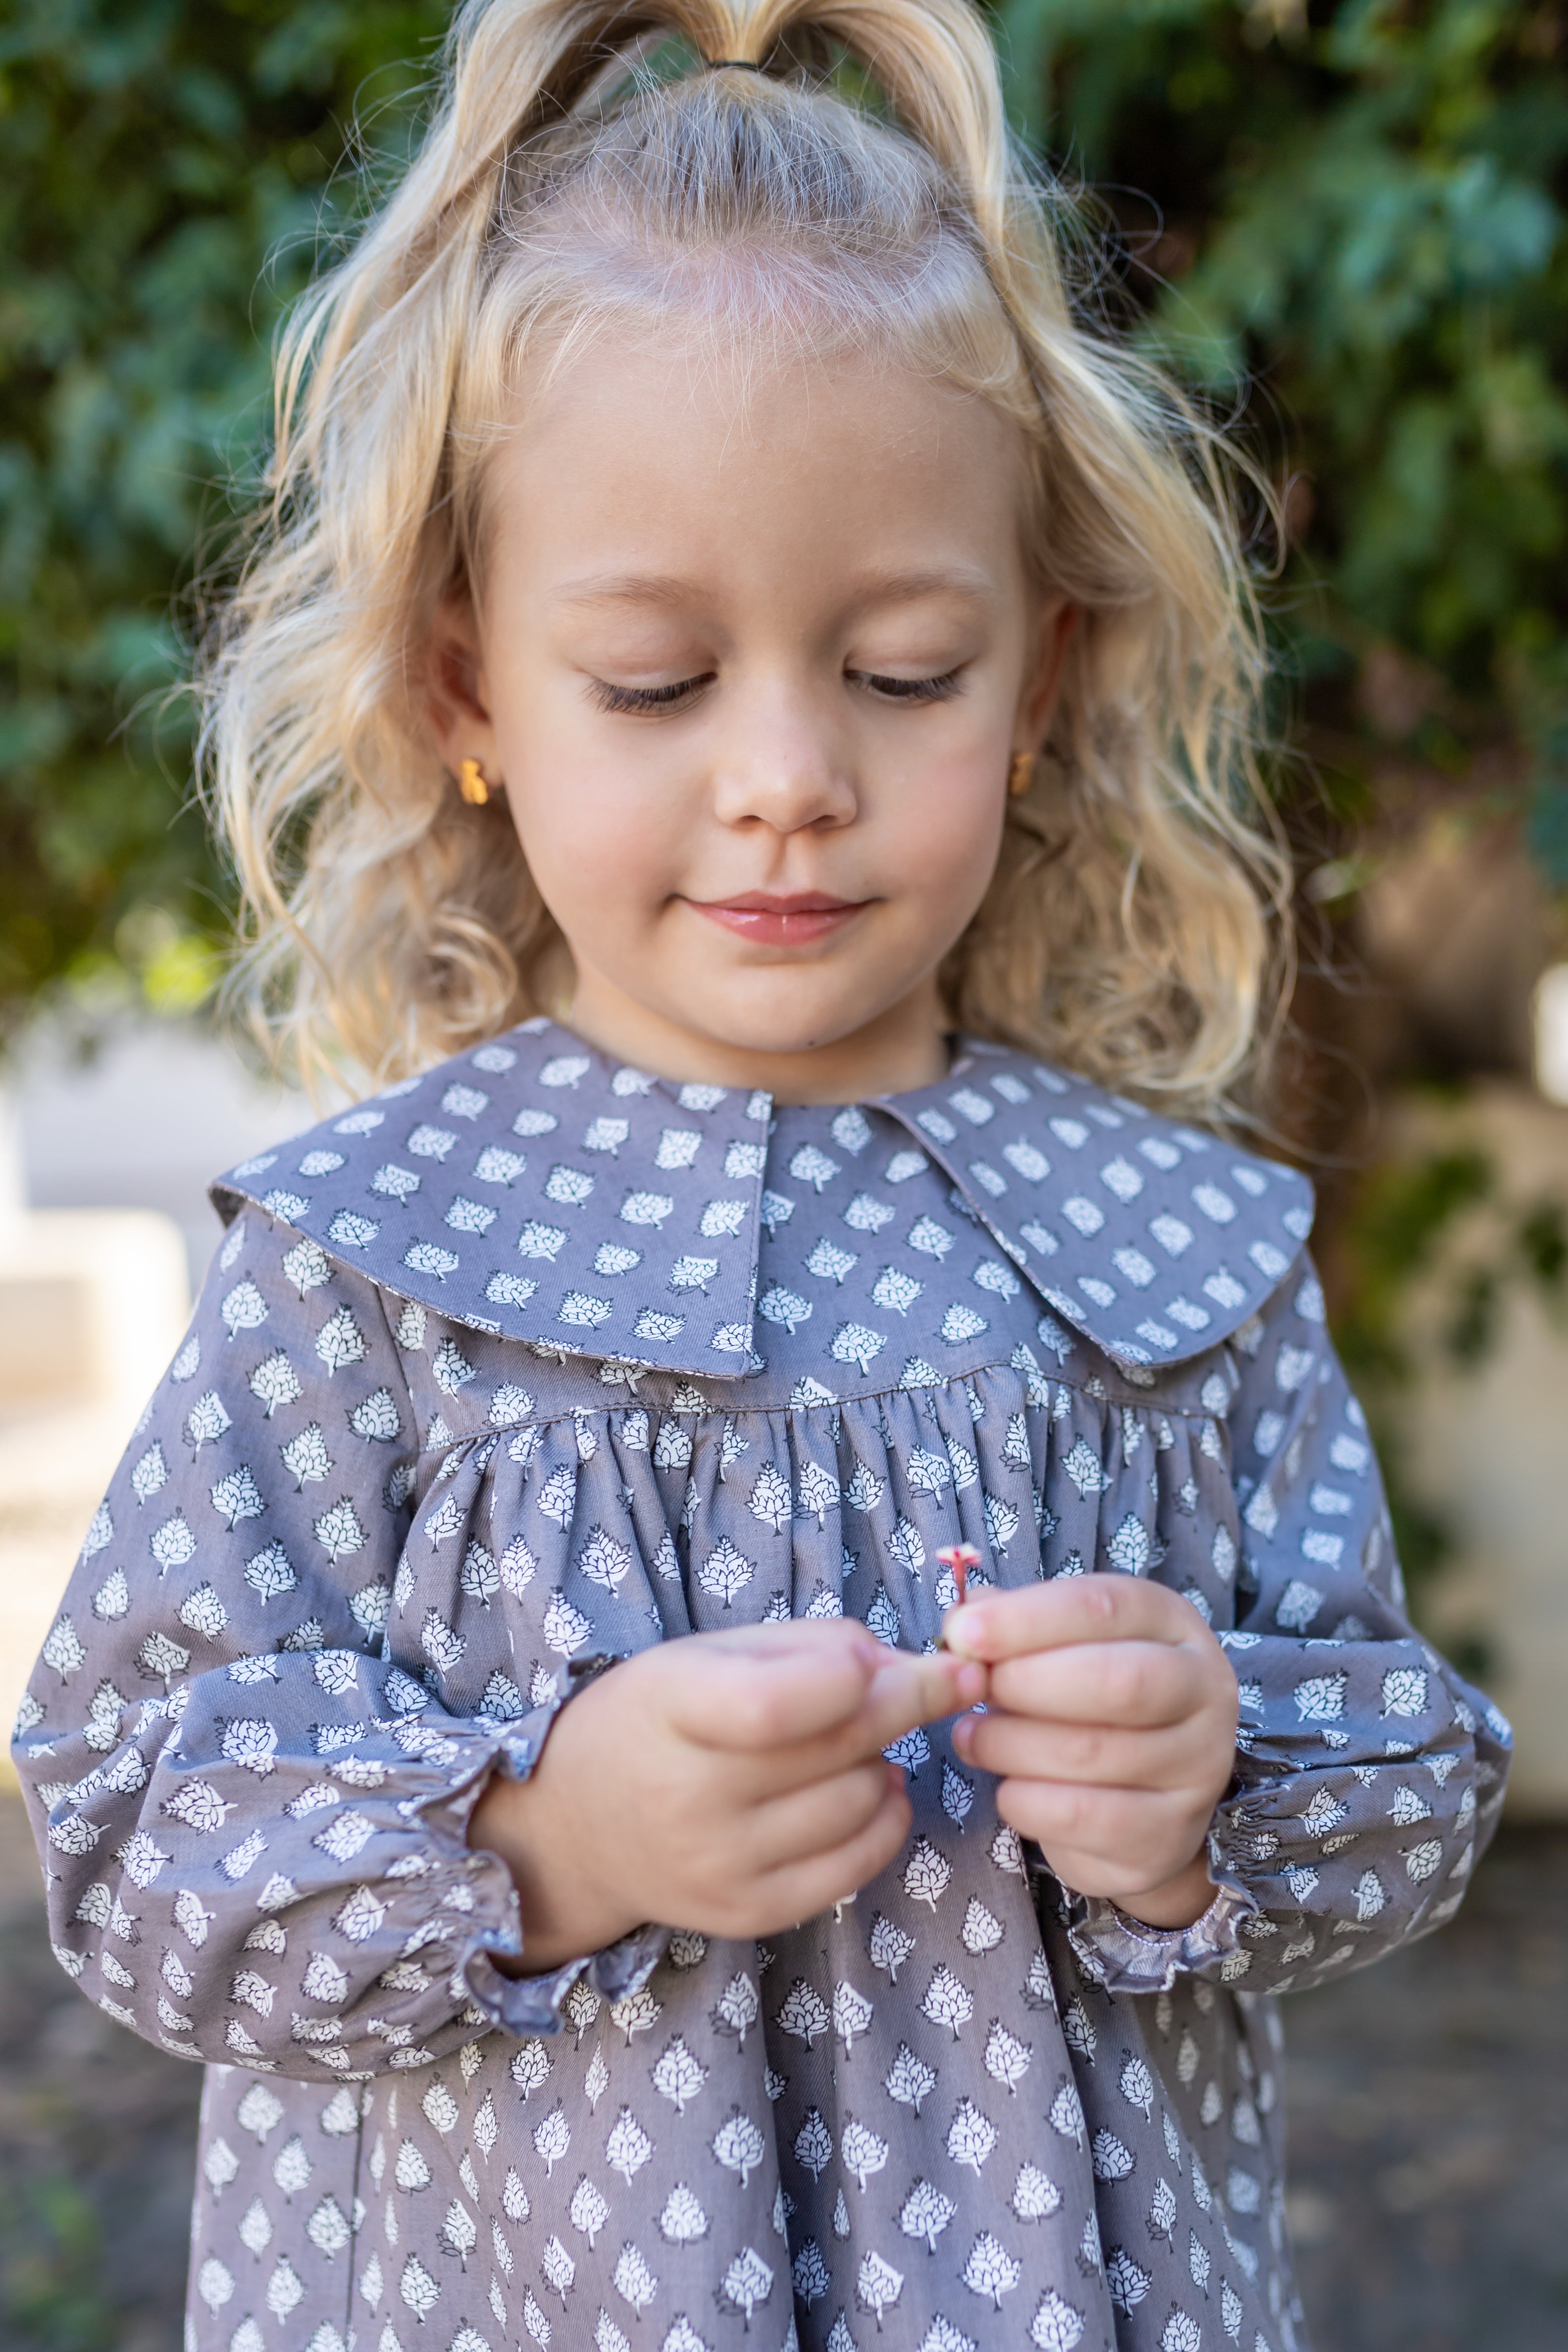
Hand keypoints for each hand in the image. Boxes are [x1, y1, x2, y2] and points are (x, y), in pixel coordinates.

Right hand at [469, 1619, 984, 1968]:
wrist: (578, 1829)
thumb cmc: (655, 1719)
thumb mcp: (708, 1653)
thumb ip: (809, 1647)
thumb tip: (905, 1669)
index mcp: (670, 1708)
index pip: (776, 1703)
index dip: (859, 1675)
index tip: (909, 1656)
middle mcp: (690, 1798)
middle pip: (841, 1744)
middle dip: (905, 1701)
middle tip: (927, 1680)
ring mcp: (721, 1866)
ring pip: (863, 1799)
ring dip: (884, 1760)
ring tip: (850, 1745)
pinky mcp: (750, 1914)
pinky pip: (861, 1861)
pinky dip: (886, 1816)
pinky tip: (867, 1788)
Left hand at [944, 1576, 1237, 1927]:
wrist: (1143, 1802)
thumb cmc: (1089, 1701)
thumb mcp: (1063, 1645)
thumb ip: (1016, 1624)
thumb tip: (965, 1616)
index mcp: (1172, 1623)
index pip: (1105, 1607)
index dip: (1027, 1618)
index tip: (962, 1632)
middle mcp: (1202, 1689)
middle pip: (1116, 1681)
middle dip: (1025, 1683)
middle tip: (971, 1689)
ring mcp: (1196, 1766)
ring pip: (1092, 1753)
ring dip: (1009, 1744)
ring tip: (971, 1737)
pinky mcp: (1169, 1833)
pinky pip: (1083, 1817)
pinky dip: (1025, 1801)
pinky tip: (1006, 1788)